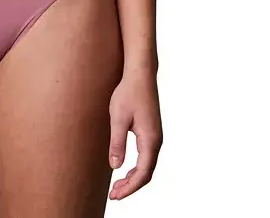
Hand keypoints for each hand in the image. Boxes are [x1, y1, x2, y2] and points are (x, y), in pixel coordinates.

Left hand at [108, 68, 162, 199]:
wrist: (140, 74)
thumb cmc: (129, 93)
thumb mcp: (118, 118)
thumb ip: (117, 143)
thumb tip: (115, 167)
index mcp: (150, 140)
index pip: (142, 174)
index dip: (129, 188)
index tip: (115, 195)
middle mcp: (156, 141)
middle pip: (146, 173)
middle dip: (131, 186)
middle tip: (114, 194)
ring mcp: (155, 136)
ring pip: (147, 165)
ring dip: (133, 178)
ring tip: (117, 185)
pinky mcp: (151, 132)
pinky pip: (146, 156)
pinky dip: (136, 167)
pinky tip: (125, 168)